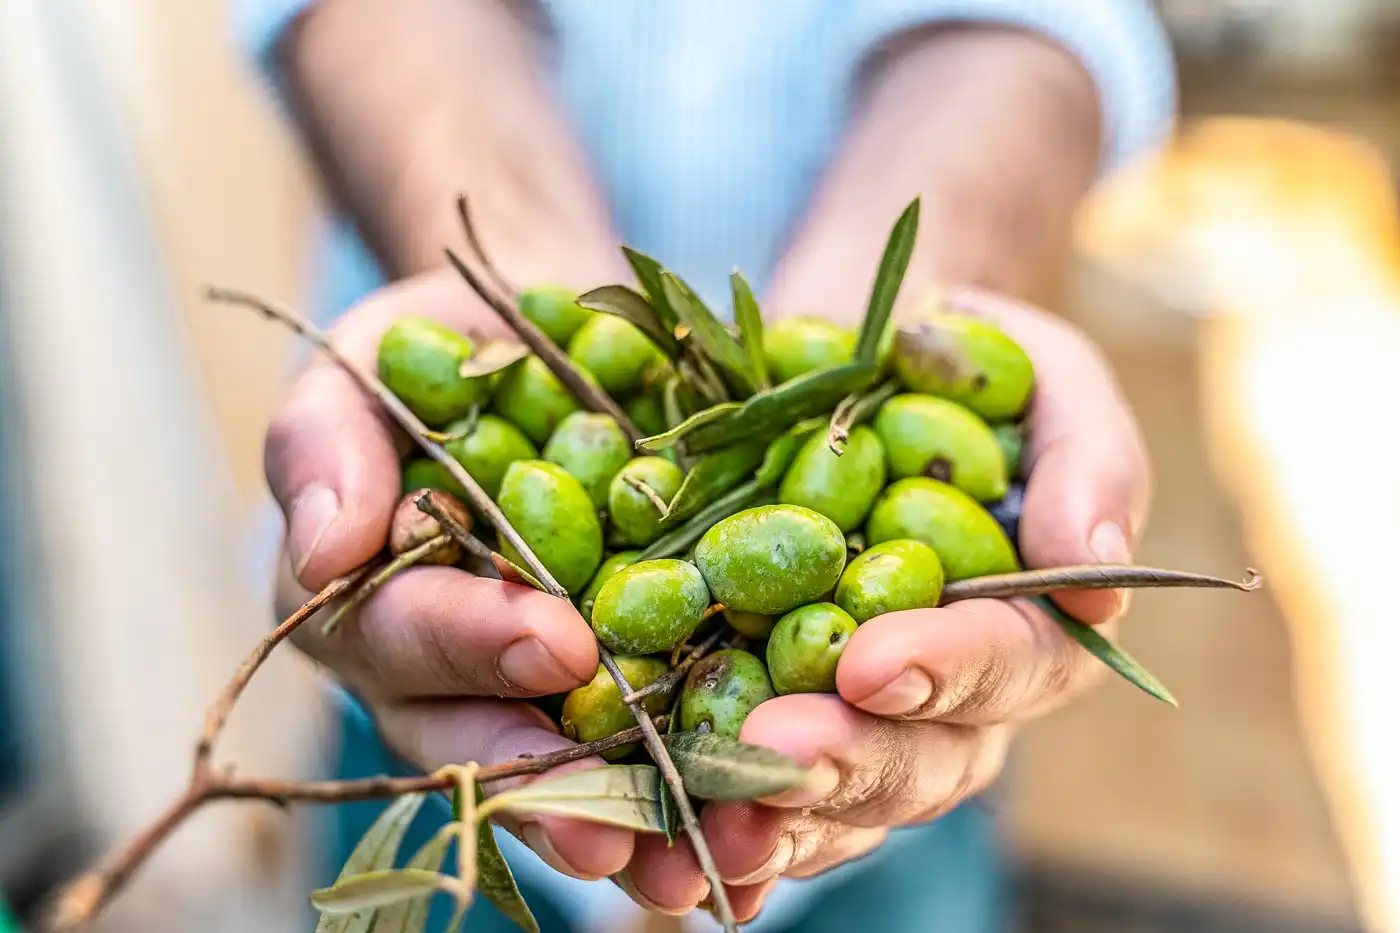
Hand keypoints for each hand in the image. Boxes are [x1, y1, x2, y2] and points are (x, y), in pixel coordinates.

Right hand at [270, 0, 642, 881]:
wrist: (549, 333)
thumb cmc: (434, 350)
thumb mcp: (362, 368)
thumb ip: (324, 446)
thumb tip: (326, 550)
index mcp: (373, 609)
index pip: (407, 641)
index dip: (473, 648)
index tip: (554, 643)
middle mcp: (458, 674)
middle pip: (495, 745)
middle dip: (559, 786)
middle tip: (622, 827)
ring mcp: (552, 684)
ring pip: (588, 770)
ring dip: (647, 821)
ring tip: (705, 866)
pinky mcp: (646, 666)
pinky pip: (676, 732)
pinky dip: (719, 774)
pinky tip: (776, 821)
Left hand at [616, 285, 1150, 916]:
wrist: (845, 360)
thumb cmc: (957, 361)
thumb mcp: (1044, 374)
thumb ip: (1088, 458)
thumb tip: (1094, 569)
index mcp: (1029, 622)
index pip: (1007, 662)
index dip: (944, 668)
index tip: (870, 663)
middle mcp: (950, 698)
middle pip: (918, 761)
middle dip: (845, 762)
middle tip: (770, 752)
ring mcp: (857, 722)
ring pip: (835, 804)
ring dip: (775, 820)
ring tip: (712, 825)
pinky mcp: (768, 716)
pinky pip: (751, 799)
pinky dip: (714, 833)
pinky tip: (663, 862)